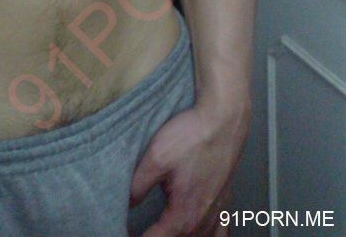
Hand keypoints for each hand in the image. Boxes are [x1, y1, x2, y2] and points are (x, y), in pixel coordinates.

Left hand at [129, 98, 249, 235]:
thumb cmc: (191, 137)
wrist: (224, 121)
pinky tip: (200, 233)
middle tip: (137, 229)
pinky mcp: (224, 204)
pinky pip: (220, 235)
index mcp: (183, 216)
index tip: (122, 231)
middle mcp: (203, 223)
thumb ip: (136, 186)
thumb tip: (124, 205)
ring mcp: (217, 215)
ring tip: (161, 229)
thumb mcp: (155, 159)